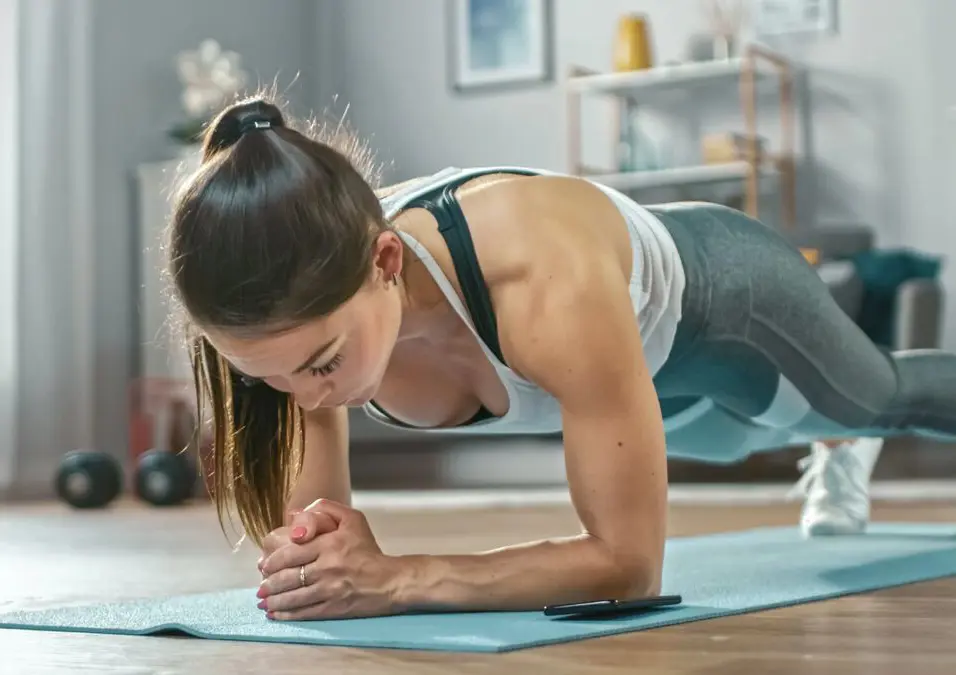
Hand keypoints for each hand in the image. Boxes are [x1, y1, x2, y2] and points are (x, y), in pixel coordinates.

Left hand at [257, 499, 401, 619]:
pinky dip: (286, 614)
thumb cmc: (369, 549)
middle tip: (261, 585)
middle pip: (287, 576)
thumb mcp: (353, 519)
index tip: (265, 565)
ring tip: (263, 600)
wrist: (390, 580)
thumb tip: (294, 514)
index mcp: (329, 544)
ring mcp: (329, 589)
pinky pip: (304, 612)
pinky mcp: (333, 608)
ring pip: (292, 596)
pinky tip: (275, 614)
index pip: (290, 553)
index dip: (272, 561)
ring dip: (273, 600)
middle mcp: (326, 567)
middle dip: (269, 582)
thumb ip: (324, 509)